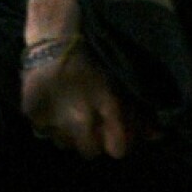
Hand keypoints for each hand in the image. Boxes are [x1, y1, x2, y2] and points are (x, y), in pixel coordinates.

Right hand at [21, 0, 157, 158]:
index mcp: (107, 107)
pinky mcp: (33, 116)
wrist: (55, 38)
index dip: (119, 143)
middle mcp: (81, 119)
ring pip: (66, 145)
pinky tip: (55, 108)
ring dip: (71, 135)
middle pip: (90, 152)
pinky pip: (44, 133)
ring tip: (71, 114)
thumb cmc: (95, 56)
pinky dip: (50, 125)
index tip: (116, 135)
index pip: (118, 149)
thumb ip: (139, 112)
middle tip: (91, 124)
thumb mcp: (120, 82)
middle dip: (94, 142)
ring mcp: (55, 120)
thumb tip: (158, 136)